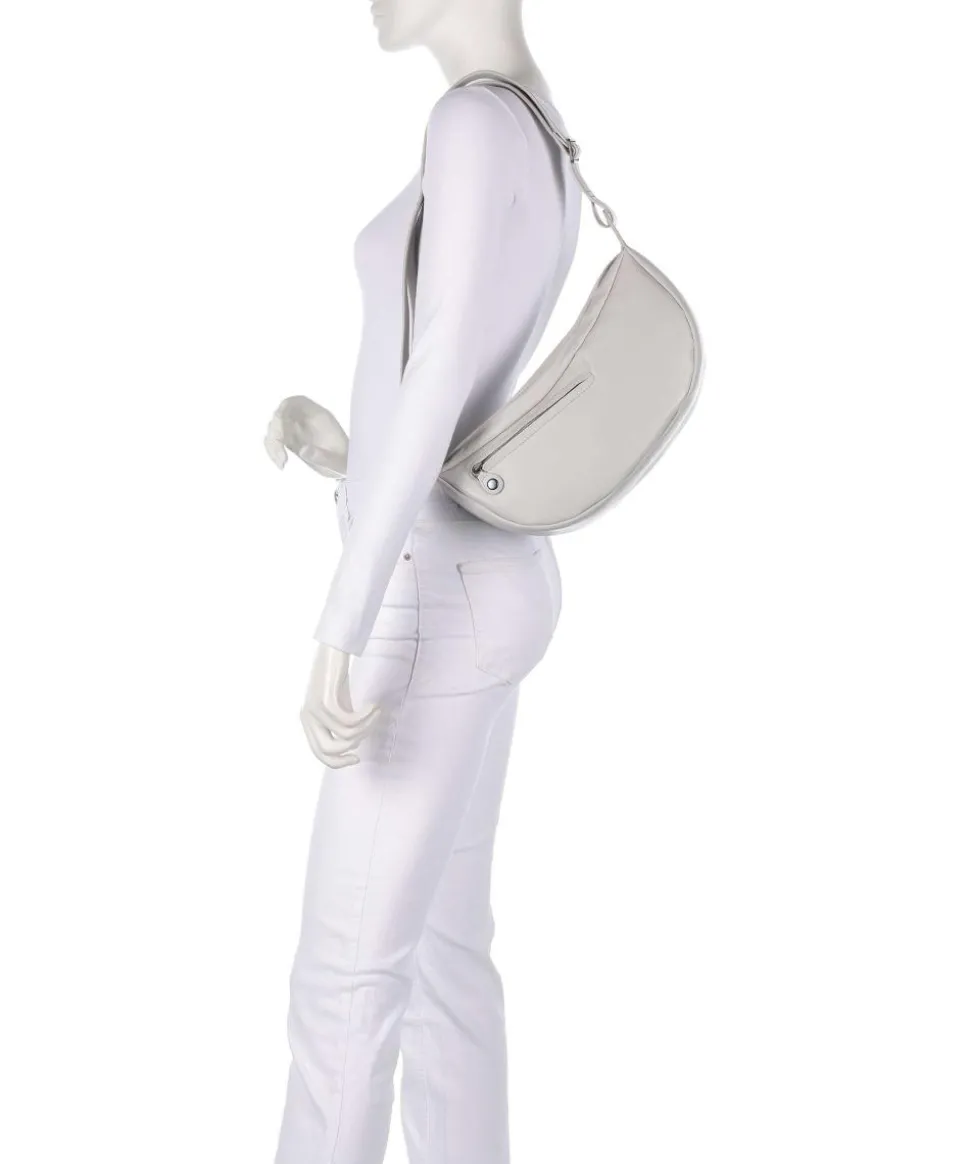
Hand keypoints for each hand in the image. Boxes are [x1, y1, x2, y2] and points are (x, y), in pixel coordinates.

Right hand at [265, 395, 348, 477]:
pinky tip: (281, 465)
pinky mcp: (291, 440)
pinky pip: (275, 439)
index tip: (282, 431)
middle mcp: (305, 419)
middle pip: (281, 414)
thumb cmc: (346, 463)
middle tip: (281, 454)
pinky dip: (273, 450)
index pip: (297, 402)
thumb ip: (325, 457)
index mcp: (319, 416)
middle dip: (276, 432)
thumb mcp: (340, 463)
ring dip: (273, 444)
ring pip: (275, 427)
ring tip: (282, 463)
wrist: (345, 468)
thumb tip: (303, 450)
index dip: (284, 411)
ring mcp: (297, 429)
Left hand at [299, 643, 381, 767]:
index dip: (338, 762)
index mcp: (308, 722)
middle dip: (351, 750)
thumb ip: (340, 724)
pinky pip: (350, 720)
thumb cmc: (337, 677)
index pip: (319, 753)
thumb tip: (354, 743)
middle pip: (328, 751)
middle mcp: (308, 717)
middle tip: (368, 734)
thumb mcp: (338, 704)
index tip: (357, 757)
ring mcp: (315, 708)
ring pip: (345, 735)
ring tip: (375, 712)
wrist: (332, 649)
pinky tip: (374, 706)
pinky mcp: (326, 699)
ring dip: (366, 727)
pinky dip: (367, 716)